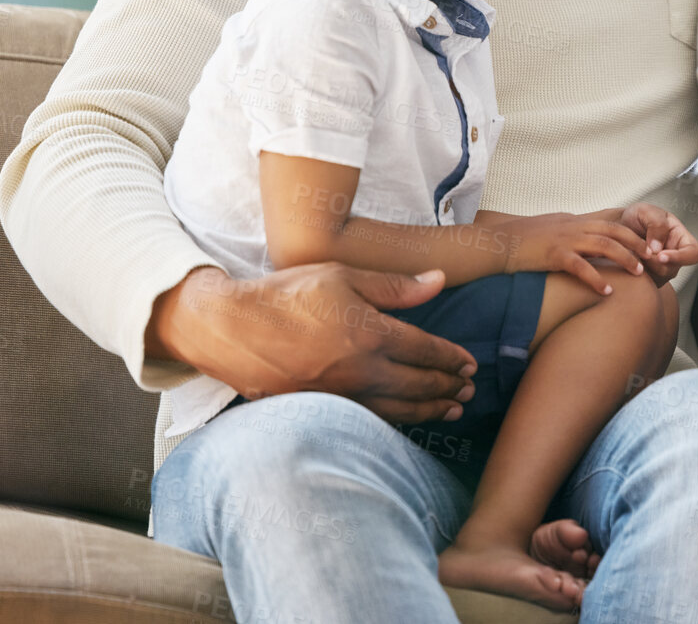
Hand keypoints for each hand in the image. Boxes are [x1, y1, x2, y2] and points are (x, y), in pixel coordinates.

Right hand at [149, 264, 478, 424]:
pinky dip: (396, 421)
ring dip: (429, 410)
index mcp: (370, 334)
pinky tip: (407, 420)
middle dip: (448, 387)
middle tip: (469, 390)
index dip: (452, 359)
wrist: (228, 328)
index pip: (426, 351)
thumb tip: (439, 280)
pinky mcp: (319, 409)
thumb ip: (395, 286)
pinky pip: (369, 419)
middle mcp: (360, 370)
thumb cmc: (286, 295)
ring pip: (397, 409)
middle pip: (418, 385)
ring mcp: (339, 395)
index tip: (469, 364)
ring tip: (451, 410)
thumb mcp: (343, 276)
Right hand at [506, 212, 654, 293]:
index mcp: (576, 220)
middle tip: (653, 258)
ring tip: (639, 273)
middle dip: (637, 244)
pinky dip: (596, 279)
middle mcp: (574, 226)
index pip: (611, 223)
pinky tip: (607, 291)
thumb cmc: (525, 239)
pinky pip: (581, 267)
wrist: (499, 243)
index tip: (648, 244)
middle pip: (614, 231)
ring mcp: (565, 239)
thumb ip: (573, 230)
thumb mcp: (554, 228)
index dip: (632, 233)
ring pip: (604, 245)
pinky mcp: (554, 255)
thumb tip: (590, 237)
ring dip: (624, 259)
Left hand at [615, 202, 697, 285]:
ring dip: (642, 265)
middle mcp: (675, 258)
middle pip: (671, 269)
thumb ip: (656, 225)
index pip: (693, 254)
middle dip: (653, 262)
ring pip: (657, 277)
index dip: (680, 257)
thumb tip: (657, 248)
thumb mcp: (647, 211)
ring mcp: (663, 270)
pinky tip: (628, 259)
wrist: (620, 226)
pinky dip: (634, 271)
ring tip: (631, 250)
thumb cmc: (638, 217)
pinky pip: (644, 282)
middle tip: (637, 251)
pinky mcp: (650, 279)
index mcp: (682, 239)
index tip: (660, 255)